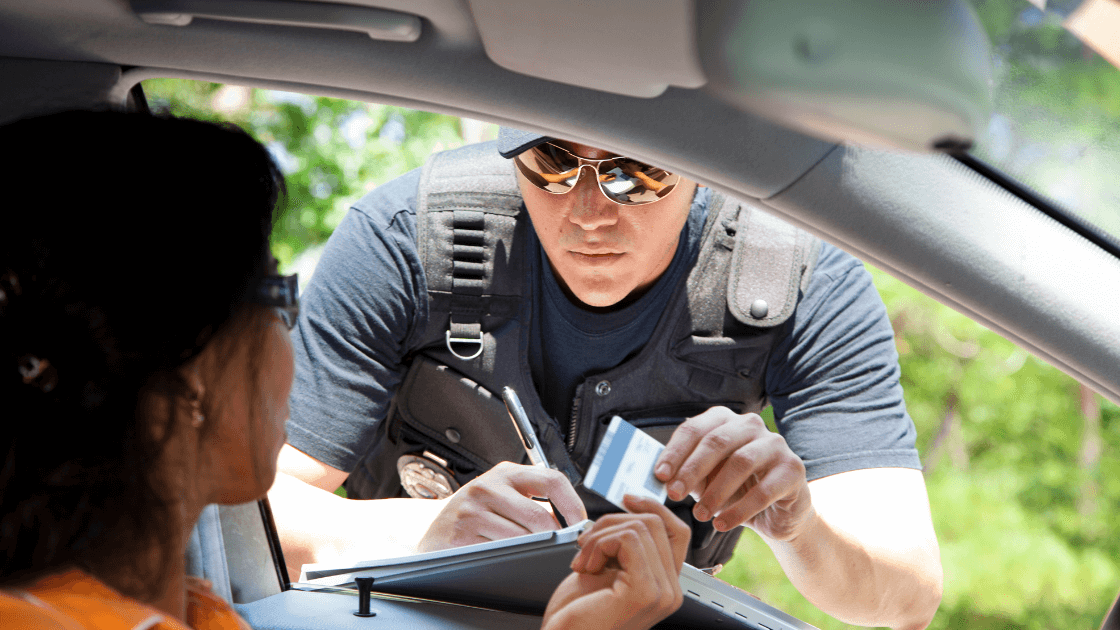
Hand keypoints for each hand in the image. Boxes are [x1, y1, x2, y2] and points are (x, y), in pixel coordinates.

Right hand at [417, 461, 586, 551]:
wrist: (435, 533)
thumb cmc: (476, 517)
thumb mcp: (504, 497)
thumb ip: (533, 501)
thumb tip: (573, 523)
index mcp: (507, 473)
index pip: (553, 480)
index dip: (573, 506)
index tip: (581, 526)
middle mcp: (488, 486)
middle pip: (539, 516)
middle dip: (555, 540)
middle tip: (560, 551)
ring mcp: (472, 508)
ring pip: (521, 538)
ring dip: (531, 553)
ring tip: (528, 556)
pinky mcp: (461, 532)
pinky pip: (499, 552)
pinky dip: (509, 560)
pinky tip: (504, 560)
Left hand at [542, 495, 688, 629]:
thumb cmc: (576, 617)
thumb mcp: (605, 570)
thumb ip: (625, 546)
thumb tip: (631, 510)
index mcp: (664, 585)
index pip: (677, 532)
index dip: (653, 508)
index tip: (628, 499)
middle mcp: (670, 591)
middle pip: (656, 523)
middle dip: (612, 522)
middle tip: (586, 544)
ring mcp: (662, 593)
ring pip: (640, 527)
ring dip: (600, 536)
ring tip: (583, 561)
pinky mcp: (645, 591)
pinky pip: (628, 539)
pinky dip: (599, 544)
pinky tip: (586, 568)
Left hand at [654, 407, 813, 540]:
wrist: (777, 513)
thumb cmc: (734, 490)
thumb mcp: (704, 480)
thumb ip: (683, 474)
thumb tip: (655, 478)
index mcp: (724, 420)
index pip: (695, 429)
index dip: (675, 452)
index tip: (660, 476)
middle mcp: (751, 425)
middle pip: (717, 441)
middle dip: (692, 470)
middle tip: (674, 495)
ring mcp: (775, 444)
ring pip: (740, 463)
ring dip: (715, 492)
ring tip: (700, 515)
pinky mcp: (793, 469)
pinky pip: (764, 490)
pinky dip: (739, 510)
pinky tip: (722, 524)